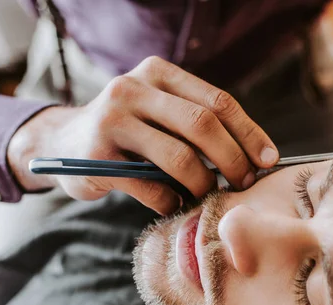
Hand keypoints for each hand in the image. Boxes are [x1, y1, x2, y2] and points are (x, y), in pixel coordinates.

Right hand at [8, 56, 278, 214]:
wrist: (63, 141)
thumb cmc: (131, 130)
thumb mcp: (162, 111)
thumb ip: (199, 122)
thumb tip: (258, 156)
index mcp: (158, 72)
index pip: (217, 101)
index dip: (249, 132)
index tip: (269, 160)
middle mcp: (133, 88)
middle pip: (202, 125)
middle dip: (233, 160)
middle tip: (245, 183)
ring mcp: (112, 120)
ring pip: (179, 158)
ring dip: (203, 185)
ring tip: (209, 196)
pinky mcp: (97, 156)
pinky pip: (152, 187)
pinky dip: (171, 202)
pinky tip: (174, 204)